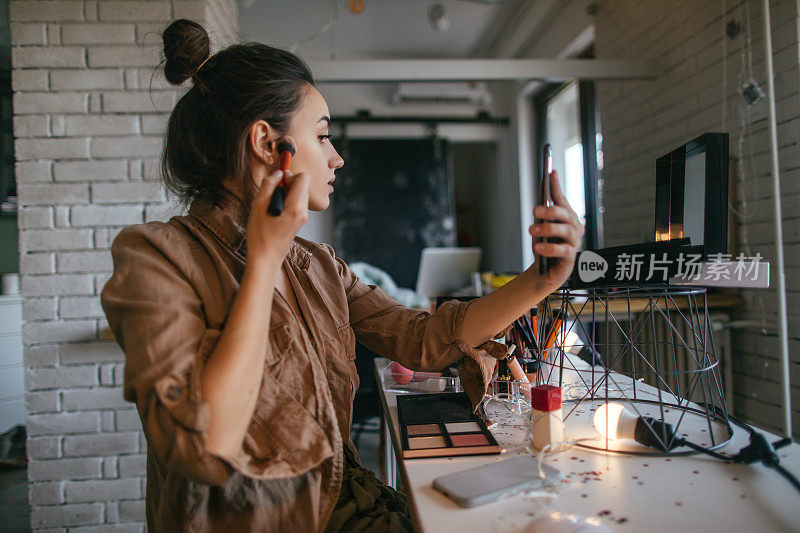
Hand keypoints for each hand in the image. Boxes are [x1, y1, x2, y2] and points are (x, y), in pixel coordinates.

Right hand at [246, 169, 308, 263]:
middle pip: (303, 186)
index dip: (290, 175)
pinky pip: (298, 204)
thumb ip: (268, 185)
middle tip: (273, 193)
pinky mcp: (300, 222)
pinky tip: (276, 212)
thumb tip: (277, 173)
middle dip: (288, 184)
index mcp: (295, 206)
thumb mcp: (258, 206)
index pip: (304, 178)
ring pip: (300, 195)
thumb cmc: (260, 235)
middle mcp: (303, 212)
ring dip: (287, 193)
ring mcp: (303, 218)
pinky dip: (288, 202)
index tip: (278, 181)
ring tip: (272, 204)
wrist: (266, 258)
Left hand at [528, 170, 583, 288]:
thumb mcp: (541, 224)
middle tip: (535, 210)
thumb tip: (544, 182)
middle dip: (550, 210)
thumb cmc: (547, 244)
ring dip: (548, 229)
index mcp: (567, 217)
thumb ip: (544, 206)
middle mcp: (574, 227)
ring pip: (565, 231)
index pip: (561, 199)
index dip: (556, 186)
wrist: (546, 270)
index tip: (550, 173)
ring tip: (533, 230)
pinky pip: (563, 250)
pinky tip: (539, 247)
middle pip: (565, 214)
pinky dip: (550, 248)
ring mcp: (574, 242)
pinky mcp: (571, 257)